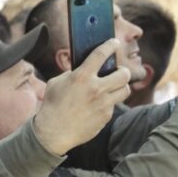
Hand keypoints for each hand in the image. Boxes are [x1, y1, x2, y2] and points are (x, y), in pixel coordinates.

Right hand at [33, 40, 130, 155]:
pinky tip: (97, 105)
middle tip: (118, 71)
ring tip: (113, 87)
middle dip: (123, 70)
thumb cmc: (52, 106)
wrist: (53, 133)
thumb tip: (85, 69)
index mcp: (81, 77)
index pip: (101, 54)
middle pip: (124, 74)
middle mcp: (96, 89)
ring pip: (125, 90)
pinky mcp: (105, 117)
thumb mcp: (56, 83)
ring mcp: (103, 104)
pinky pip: (113, 105)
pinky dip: (108, 103)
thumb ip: (72, 74)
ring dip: (121, 86)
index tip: (114, 43)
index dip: (111, 46)